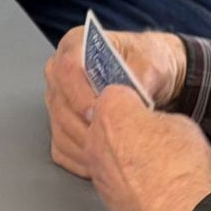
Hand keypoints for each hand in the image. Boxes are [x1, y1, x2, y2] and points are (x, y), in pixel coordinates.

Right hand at [44, 27, 188, 176]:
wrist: (152, 76)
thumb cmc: (149, 62)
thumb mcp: (152, 61)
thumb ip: (140, 75)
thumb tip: (134, 95)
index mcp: (75, 45)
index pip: (66, 69)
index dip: (80, 93)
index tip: (97, 112)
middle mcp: (59, 71)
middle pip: (58, 101)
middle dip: (82, 125)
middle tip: (107, 140)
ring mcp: (58, 98)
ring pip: (57, 126)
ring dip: (81, 144)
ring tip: (108, 155)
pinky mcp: (61, 122)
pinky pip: (60, 145)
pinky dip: (78, 158)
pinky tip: (100, 165)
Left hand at [86, 88, 210, 210]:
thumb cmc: (183, 172)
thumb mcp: (182, 125)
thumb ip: (158, 117)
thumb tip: (154, 123)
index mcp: (113, 111)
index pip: (115, 91)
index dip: (135, 98)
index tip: (146, 105)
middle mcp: (95, 136)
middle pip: (103, 119)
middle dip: (124, 123)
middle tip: (148, 131)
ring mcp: (95, 165)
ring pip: (103, 146)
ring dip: (120, 149)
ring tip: (149, 158)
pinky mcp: (100, 190)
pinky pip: (107, 171)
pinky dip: (122, 172)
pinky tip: (144, 178)